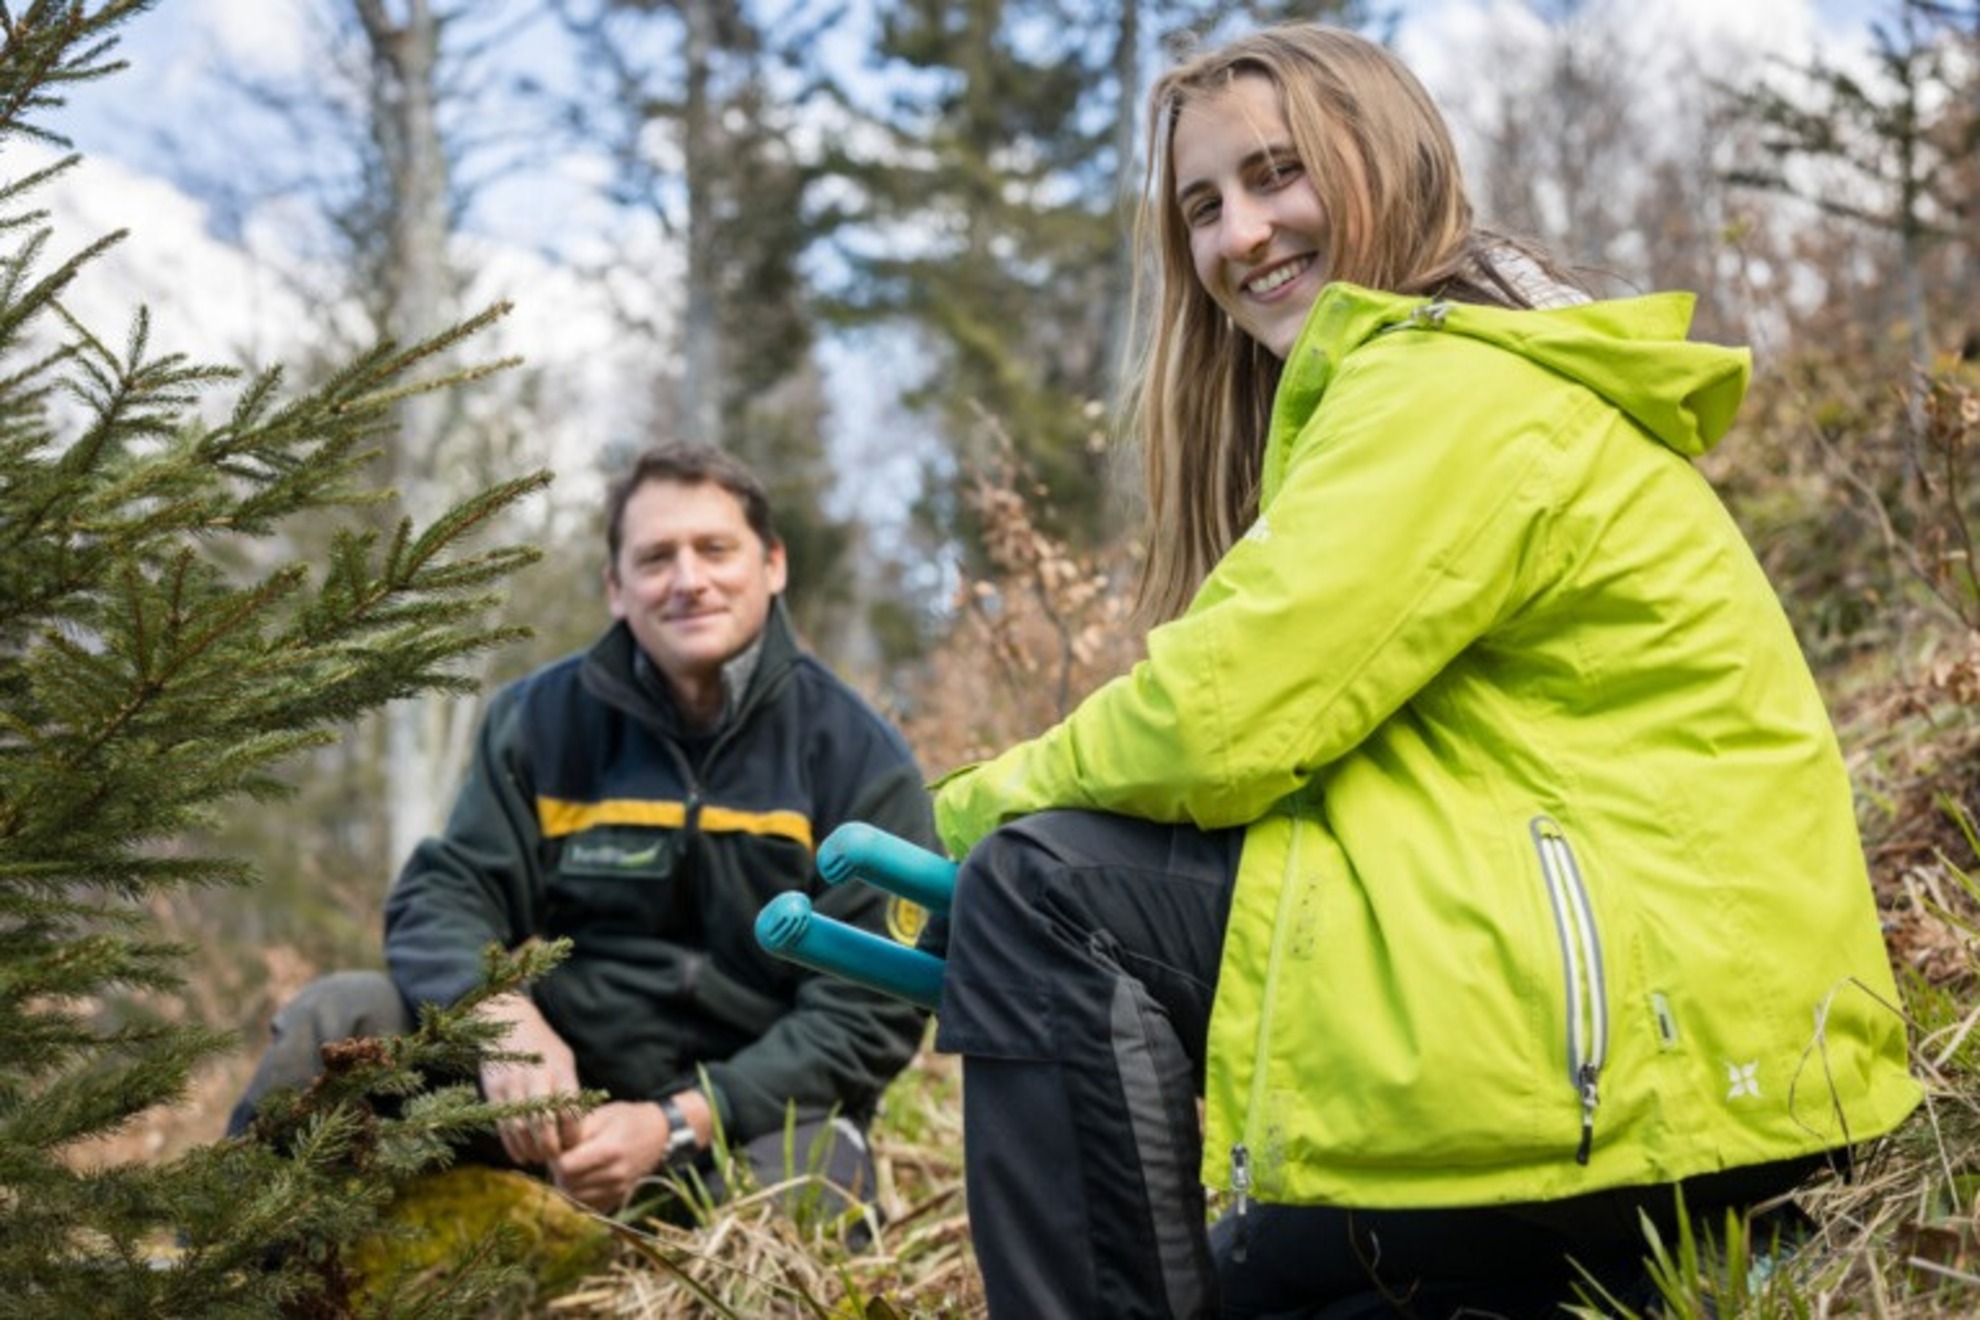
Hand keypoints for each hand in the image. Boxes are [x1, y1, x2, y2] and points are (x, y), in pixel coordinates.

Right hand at [476, 993, 582, 1165]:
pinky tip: (520, 1154)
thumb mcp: (563, 1060)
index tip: (574, 1144)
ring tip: (537, 1158)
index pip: (570, 1110)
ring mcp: (512, 1084)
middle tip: (555, 1158)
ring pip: (520, 1128)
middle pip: (544, 1123)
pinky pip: (502, 1125)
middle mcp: (536, 1077)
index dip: (573, 1134)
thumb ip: (570, 1090)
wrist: (507, 1022)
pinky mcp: (493, 1091)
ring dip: (530, 1150)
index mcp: (559, 1070)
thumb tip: (578, 1127)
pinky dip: (511, 1145)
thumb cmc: (542, 1047)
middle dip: (550, 1147)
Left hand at [549, 1100, 670, 1211]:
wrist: (658, 1133)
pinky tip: (582, 1180)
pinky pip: (588, 1207)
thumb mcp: (602, 1115)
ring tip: (572, 1169)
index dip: (555, 1158)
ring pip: (575, 1199)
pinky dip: (579, 1196)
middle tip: (563, 1158)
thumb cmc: (627, 1119)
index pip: (565, 1168)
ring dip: (567, 1186)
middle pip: (567, 1185)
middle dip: (558, 1173)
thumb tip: (553, 1148)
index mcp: (609, 1151)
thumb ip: (576, 1132)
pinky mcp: (619, 1199)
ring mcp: (618, 1190)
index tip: (558, 1149)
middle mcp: (615, 1175)